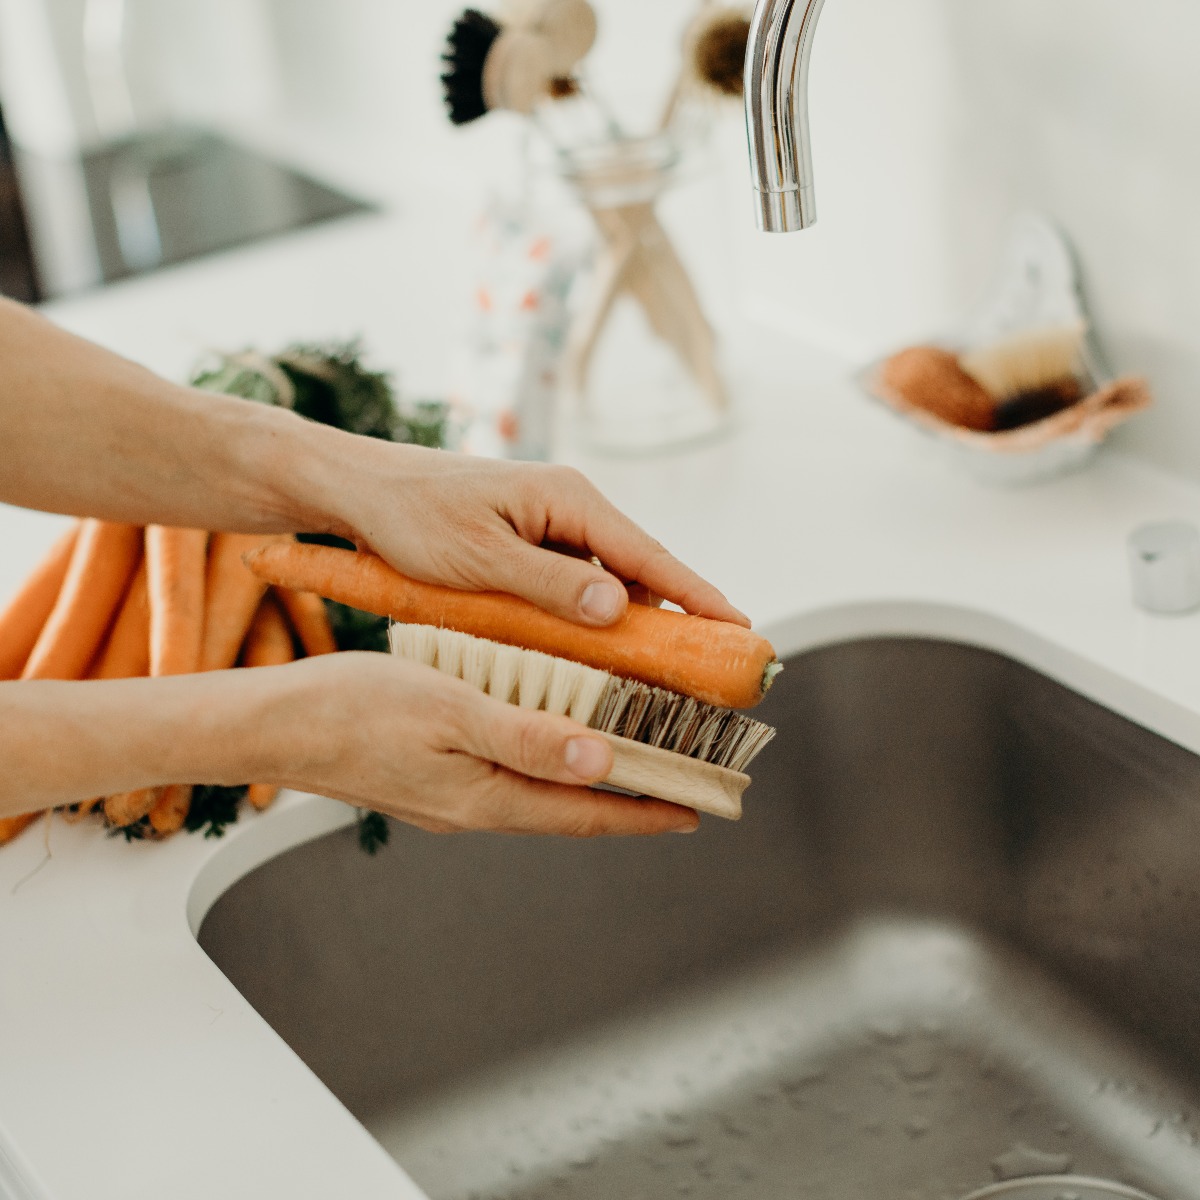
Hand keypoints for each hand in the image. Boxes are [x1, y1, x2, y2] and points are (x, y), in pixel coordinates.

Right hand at [267, 653, 700, 835]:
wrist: (275, 724)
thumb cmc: (355, 708)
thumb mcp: (452, 710)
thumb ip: (527, 738)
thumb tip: (602, 760)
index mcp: (486, 798)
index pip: (586, 813)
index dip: (646, 812)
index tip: (696, 809)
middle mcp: (475, 807)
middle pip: (571, 808)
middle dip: (629, 798)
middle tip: (679, 780)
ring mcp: (452, 797)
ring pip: (541, 792)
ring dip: (589, 778)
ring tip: (631, 754)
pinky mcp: (434, 777)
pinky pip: (509, 774)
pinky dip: (547, 759)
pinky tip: (552, 733)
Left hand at [311, 439, 749, 628]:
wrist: (359, 490)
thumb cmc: (411, 516)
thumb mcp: (478, 559)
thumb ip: (550, 585)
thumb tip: (620, 608)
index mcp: (568, 499)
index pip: (649, 555)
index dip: (699, 595)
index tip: (741, 629)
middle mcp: (570, 506)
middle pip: (639, 570)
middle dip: (672, 618)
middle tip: (706, 670)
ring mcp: (551, 524)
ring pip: (607, 582)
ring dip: (627, 625)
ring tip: (657, 674)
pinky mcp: (531, 543)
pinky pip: (576, 586)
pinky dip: (589, 620)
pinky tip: (592, 655)